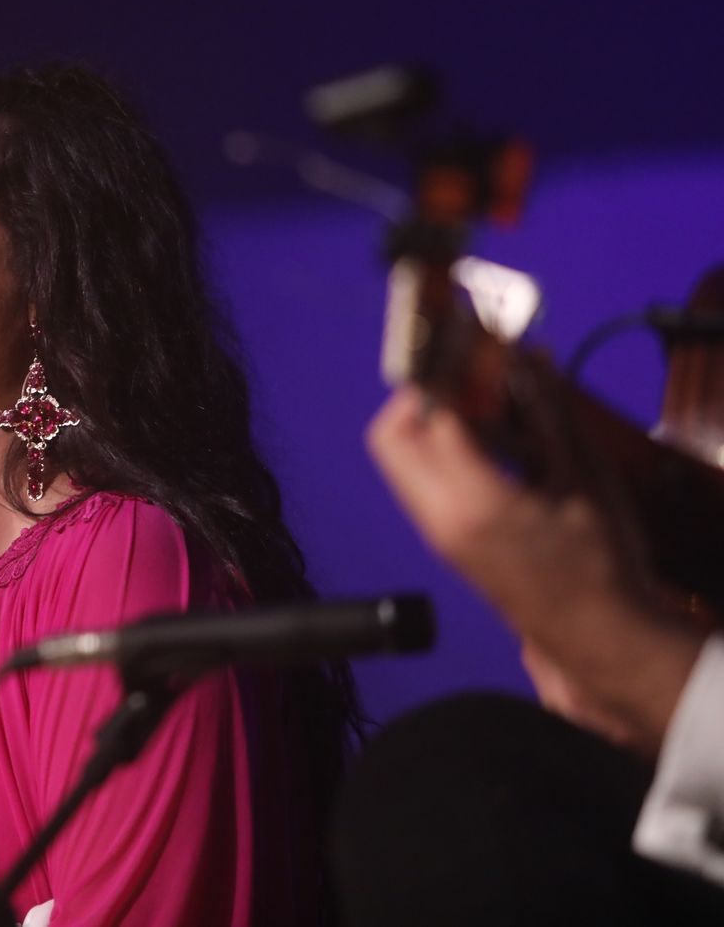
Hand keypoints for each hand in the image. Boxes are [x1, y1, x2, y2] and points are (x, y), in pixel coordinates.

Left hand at [367, 386, 705, 756]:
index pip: (431, 417)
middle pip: (390, 438)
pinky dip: (443, 451)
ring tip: (488, 408)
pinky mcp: (445, 540)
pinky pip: (421, 481)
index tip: (479, 351)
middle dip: (422, 397)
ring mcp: (435, 533)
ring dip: (431, 424)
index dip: (452, 374)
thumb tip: (527, 360)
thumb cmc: (600, 566)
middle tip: (470, 380)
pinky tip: (495, 442)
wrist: (598, 638)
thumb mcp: (585, 478)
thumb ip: (550, 413)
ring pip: (400, 460)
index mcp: (472, 502)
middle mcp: (438, 518)